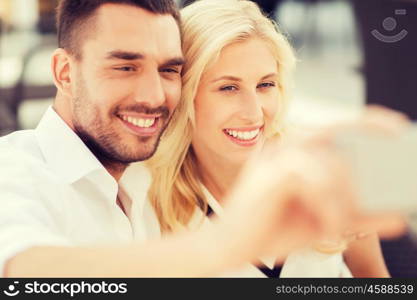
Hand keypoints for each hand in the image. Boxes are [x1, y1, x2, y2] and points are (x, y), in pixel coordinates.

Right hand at [213, 105, 408, 266]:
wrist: (231, 244)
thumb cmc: (272, 229)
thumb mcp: (323, 222)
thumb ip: (357, 216)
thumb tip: (397, 215)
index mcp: (296, 152)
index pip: (336, 127)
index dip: (366, 122)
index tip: (395, 128)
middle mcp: (285, 147)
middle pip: (335, 134)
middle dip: (364, 154)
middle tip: (383, 180)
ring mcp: (275, 158)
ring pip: (328, 162)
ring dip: (342, 198)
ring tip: (336, 226)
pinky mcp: (268, 174)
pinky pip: (312, 180)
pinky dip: (326, 206)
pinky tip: (324, 227)